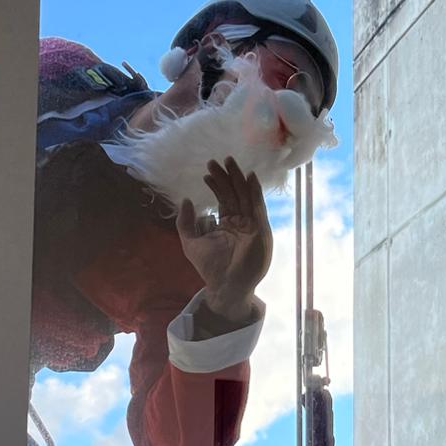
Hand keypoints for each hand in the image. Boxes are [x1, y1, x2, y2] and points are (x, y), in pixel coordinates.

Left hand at [177, 158, 271, 325]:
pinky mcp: (260, 229)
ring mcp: (252, 225)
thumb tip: (186, 200)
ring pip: (245, 196)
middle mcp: (242, 222)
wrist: (226, 285)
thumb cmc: (210, 267)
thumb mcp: (190, 242)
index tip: (208, 171)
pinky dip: (255, 191)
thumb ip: (186, 222)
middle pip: (235, 193)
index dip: (217, 185)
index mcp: (228, 224)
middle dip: (227, 176)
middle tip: (217, 160)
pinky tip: (249, 177)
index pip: (224, 199)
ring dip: (238, 178)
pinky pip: (258, 207)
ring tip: (229, 161)